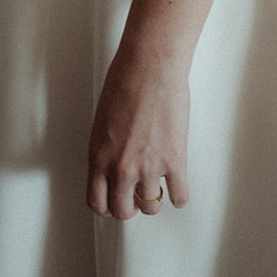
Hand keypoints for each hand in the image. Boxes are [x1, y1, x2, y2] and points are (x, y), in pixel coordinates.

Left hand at [86, 48, 189, 219]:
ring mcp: (148, 167)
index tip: (112, 203)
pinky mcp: (174, 161)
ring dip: (154, 199)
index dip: (106, 206)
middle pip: (123, 211)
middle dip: (130, 206)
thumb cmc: (125, 81)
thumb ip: (107, 148)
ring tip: (157, 186)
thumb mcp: (102, 120)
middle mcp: (121, 167)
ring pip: (151, 207)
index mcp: (98, 155)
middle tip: (135, 198)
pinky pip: (179, 196)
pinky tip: (177, 186)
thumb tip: (114, 164)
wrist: (150, 66)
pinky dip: (178, 195)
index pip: (97, 202)